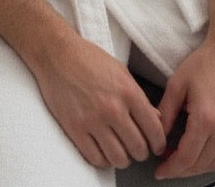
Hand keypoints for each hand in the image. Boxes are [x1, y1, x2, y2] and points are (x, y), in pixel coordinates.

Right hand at [33, 32, 166, 169]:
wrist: (56, 54)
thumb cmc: (89, 59)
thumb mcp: (121, 71)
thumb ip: (139, 97)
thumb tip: (156, 119)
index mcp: (128, 91)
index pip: (154, 130)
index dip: (158, 143)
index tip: (155, 146)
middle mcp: (113, 108)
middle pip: (138, 148)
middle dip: (141, 151)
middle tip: (136, 147)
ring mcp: (93, 120)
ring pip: (118, 159)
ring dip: (122, 158)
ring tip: (119, 150)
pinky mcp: (74, 128)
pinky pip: (95, 159)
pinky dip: (103, 160)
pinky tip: (103, 151)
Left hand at [154, 41, 214, 179]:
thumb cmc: (206, 62)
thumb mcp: (177, 84)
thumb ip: (166, 112)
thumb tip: (158, 134)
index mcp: (206, 118)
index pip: (187, 157)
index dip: (171, 169)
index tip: (160, 171)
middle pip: (201, 165)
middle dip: (181, 171)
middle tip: (167, 167)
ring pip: (214, 163)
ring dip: (197, 168)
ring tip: (180, 160)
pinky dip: (211, 160)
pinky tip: (200, 153)